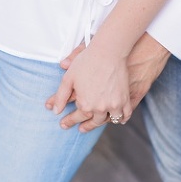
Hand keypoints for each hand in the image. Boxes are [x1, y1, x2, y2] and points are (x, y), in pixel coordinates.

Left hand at [47, 34, 169, 131]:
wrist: (109, 52)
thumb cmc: (87, 62)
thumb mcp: (68, 78)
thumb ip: (61, 96)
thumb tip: (54, 111)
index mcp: (86, 104)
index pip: (76, 117)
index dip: (69, 121)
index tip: (63, 125)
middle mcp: (100, 108)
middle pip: (94, 121)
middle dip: (86, 126)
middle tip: (80, 129)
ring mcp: (115, 105)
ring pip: (110, 120)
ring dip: (104, 122)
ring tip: (99, 123)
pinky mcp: (126, 99)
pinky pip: (126, 114)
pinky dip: (122, 118)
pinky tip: (119, 120)